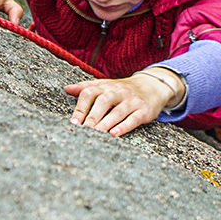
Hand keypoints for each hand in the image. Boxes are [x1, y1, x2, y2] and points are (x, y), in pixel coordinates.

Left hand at [64, 69, 183, 136]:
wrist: (153, 86)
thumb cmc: (124, 89)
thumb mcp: (106, 85)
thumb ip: (87, 87)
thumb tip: (67, 89)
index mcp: (106, 86)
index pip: (90, 93)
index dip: (80, 107)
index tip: (73, 122)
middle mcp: (118, 92)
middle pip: (103, 101)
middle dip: (92, 116)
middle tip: (83, 129)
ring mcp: (132, 101)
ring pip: (118, 111)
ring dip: (106, 123)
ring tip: (96, 133)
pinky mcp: (144, 110)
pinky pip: (133, 118)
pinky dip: (124, 126)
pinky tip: (114, 134)